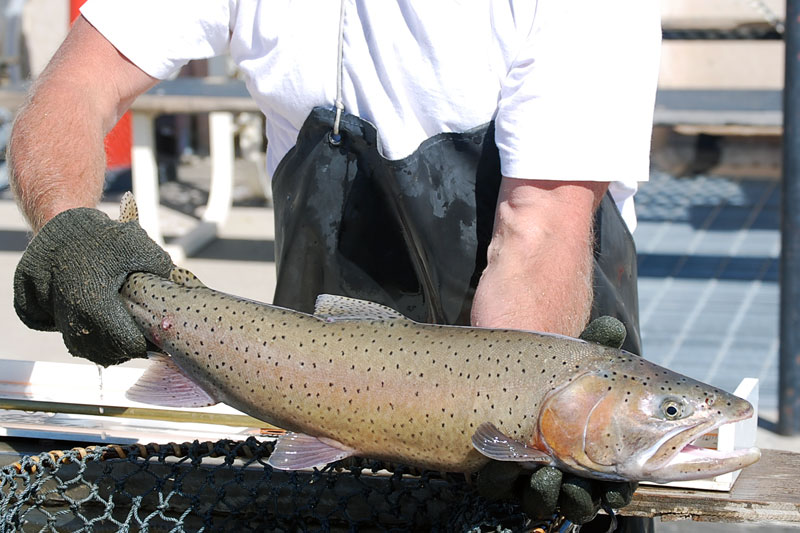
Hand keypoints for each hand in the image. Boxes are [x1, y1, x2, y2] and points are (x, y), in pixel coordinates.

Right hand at [14, 207, 172, 365]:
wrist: (61, 222)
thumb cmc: (104, 236)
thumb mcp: (140, 247)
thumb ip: (161, 268)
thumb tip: (177, 288)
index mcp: (95, 303)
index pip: (124, 342)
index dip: (142, 345)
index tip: (151, 341)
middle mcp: (68, 312)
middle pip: (100, 350)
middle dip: (122, 349)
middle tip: (137, 343)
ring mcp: (47, 311)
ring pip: (77, 345)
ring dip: (99, 345)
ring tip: (118, 337)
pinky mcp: (31, 306)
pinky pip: (58, 331)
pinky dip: (76, 333)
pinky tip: (94, 326)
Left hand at [476, 316, 636, 523]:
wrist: (503, 358)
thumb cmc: (550, 360)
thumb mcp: (576, 350)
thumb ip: (599, 342)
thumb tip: (612, 328)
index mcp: (595, 454)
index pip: (610, 486)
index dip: (613, 492)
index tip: (613, 489)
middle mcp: (564, 469)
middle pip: (576, 501)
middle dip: (577, 500)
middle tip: (576, 488)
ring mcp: (527, 469)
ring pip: (537, 499)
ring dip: (543, 495)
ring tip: (544, 478)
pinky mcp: (493, 464)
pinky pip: (496, 484)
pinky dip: (499, 478)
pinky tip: (501, 464)